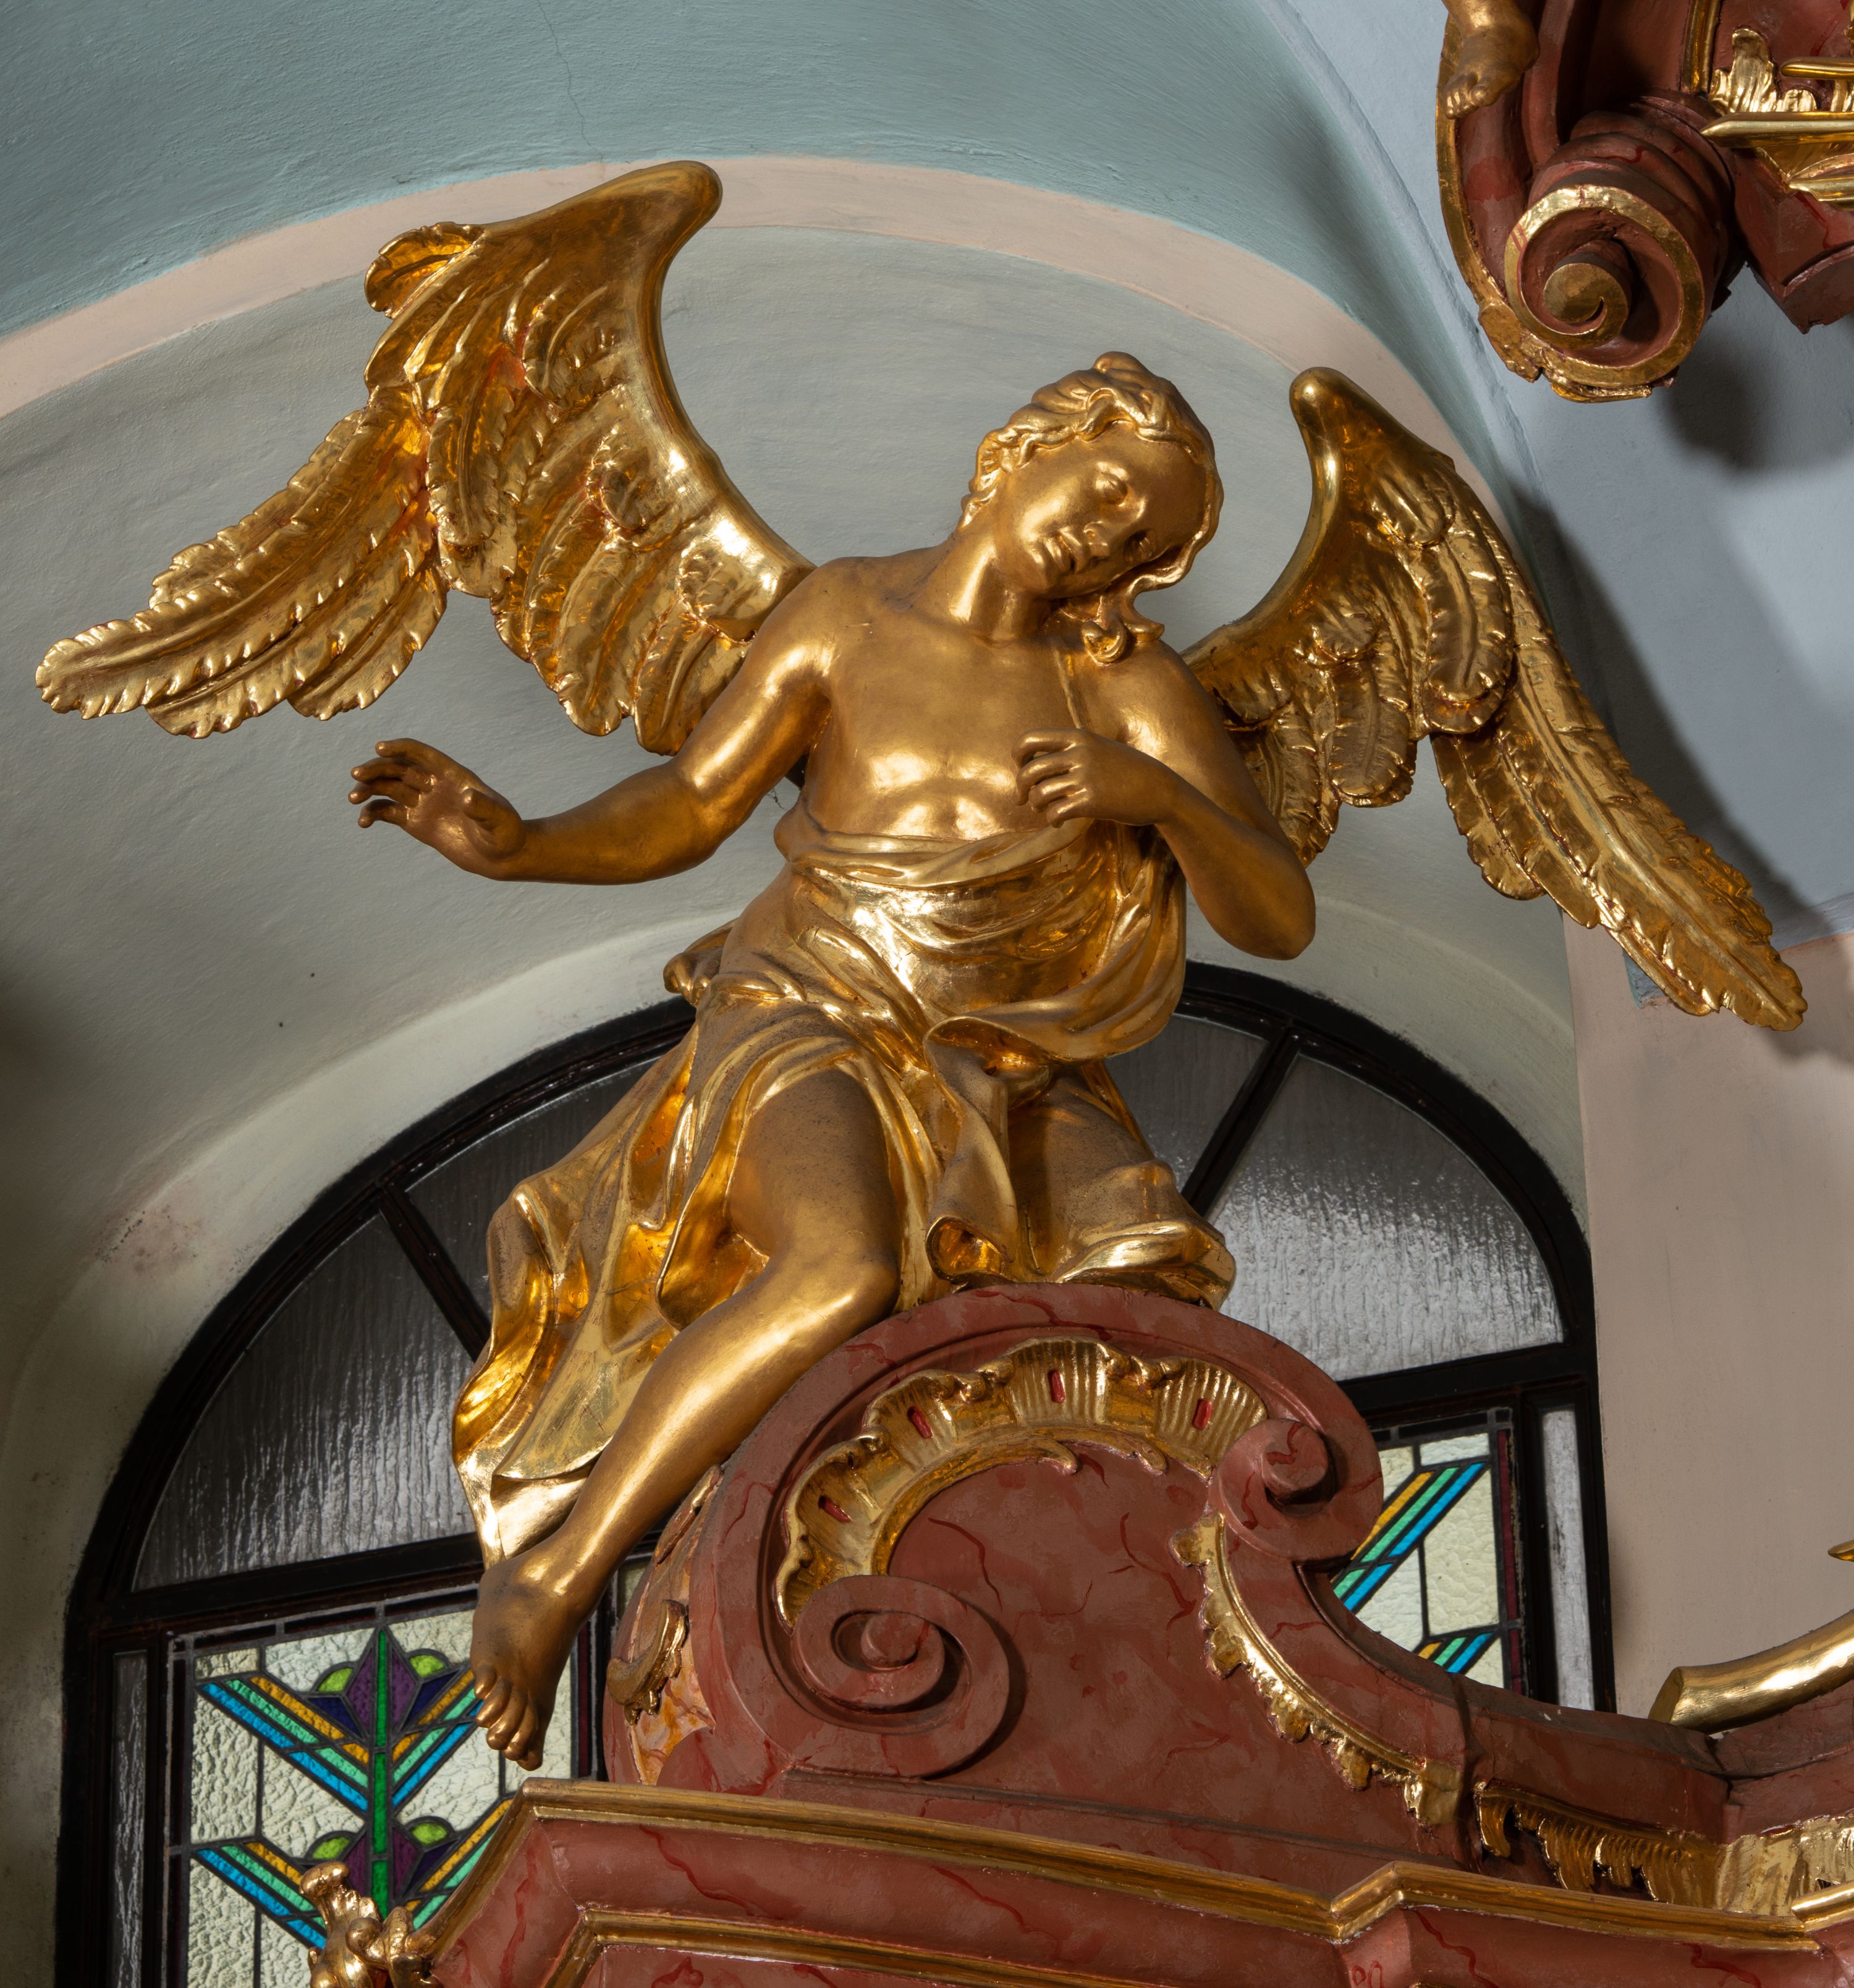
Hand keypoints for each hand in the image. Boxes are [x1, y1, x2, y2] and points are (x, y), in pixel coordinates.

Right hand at [348, 738, 525, 875]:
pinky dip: (374, 814)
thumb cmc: (506, 834)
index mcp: (453, 776)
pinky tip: (363, 822)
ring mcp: (424, 803)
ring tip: (353, 798)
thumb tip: (468, 798)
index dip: (402, 748)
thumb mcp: (499, 821)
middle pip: (399, 769)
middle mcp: (434, 785)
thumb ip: (484, 808)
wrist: (502, 857)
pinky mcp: (416, 823)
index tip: (380, 749)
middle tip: (357, 775)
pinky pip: (389, 813)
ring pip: (389, 788)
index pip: (423, 754)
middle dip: (377, 769)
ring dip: (369, 789)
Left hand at [1014, 728, 1183, 827]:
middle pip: (1029, 771)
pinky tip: (1059, 821)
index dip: (1018, 756)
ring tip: (1046, 809)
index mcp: (1078, 737)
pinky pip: (1055, 813)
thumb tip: (1035, 763)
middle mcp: (1079, 754)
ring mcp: (1085, 778)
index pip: (1030, 739)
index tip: (1021, 768)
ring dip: (1037, 806)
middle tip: (1022, 799)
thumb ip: (1072, 750)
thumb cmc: (1127, 771)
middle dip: (1020, 788)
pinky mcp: (1092, 801)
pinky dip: (1051, 820)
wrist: (1160, 789)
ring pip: (1039, 794)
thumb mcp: (1100, 748)